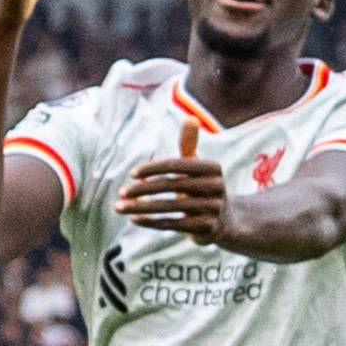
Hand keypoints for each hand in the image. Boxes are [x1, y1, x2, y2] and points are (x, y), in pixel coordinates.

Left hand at [114, 150, 230, 243]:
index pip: (176, 165)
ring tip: (119, 207)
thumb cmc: (202, 187)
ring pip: (168, 207)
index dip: (152, 168)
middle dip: (142, 190)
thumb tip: (191, 117)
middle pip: (170, 186)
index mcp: (212, 168)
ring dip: (140, 207)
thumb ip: (189, 144)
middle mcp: (216, 187)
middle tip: (121, 193)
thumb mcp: (197, 166)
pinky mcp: (206, 227)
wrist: (226, 221)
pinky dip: (151, 221)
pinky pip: (173, 224)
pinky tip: (134, 219)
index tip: (132, 174)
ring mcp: (212, 208)